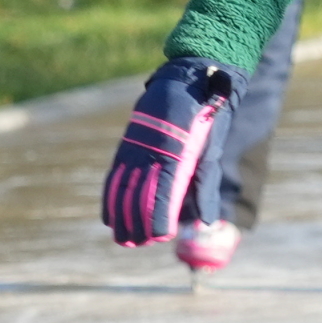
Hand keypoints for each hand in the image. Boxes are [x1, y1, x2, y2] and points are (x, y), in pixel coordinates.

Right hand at [101, 57, 236, 246]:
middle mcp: (150, 152)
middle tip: (140, 243)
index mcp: (175, 154)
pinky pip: (114, 176)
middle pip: (138, 197)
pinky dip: (110, 197)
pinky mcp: (127, 145)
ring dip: (121, 216)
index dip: (159, 219)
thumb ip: (205, 185)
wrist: (187, 79)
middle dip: (137, 224)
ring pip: (122, 188)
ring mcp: (135, 147)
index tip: (162, 235)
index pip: (162, 196)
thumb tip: (206, 221)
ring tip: (124, 238)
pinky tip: (109, 216)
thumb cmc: (206, 116)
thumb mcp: (211, 149)